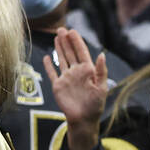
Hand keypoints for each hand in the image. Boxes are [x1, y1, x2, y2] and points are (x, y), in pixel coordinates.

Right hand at [43, 28, 108, 149]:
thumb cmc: (95, 105)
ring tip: (56, 37)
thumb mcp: (102, 88)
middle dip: (66, 41)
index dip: (77, 41)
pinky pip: (53, 73)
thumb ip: (101, 71)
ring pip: (62, 59)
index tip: (72, 31)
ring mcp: (67, 78)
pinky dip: (49, 65)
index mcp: (88, 71)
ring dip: (59, 48)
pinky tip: (47, 57)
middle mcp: (76, 72)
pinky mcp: (58, 86)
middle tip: (61, 29)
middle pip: (70, 53)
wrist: (83, 120)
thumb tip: (101, 55)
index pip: (82, 52)